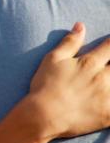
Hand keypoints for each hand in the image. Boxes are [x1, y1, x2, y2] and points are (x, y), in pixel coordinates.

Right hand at [27, 22, 109, 139]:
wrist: (40, 117)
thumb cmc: (44, 88)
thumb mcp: (52, 60)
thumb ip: (69, 42)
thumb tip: (80, 25)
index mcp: (91, 62)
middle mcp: (103, 77)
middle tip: (107, 72)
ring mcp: (107, 96)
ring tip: (107, 84)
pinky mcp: (108, 114)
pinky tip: (108, 101)